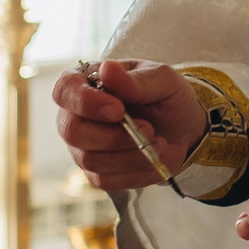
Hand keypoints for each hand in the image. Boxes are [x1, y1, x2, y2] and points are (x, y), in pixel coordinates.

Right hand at [52, 60, 207, 190]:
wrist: (183, 128)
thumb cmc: (166, 96)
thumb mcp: (162, 80)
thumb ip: (136, 79)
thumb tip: (107, 69)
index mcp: (86, 82)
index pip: (65, 90)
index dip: (85, 102)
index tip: (118, 109)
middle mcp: (76, 115)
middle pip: (72, 130)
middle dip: (112, 135)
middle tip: (148, 128)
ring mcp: (82, 146)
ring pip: (89, 158)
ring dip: (130, 154)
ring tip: (158, 142)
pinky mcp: (96, 172)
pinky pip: (105, 179)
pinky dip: (134, 171)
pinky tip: (151, 157)